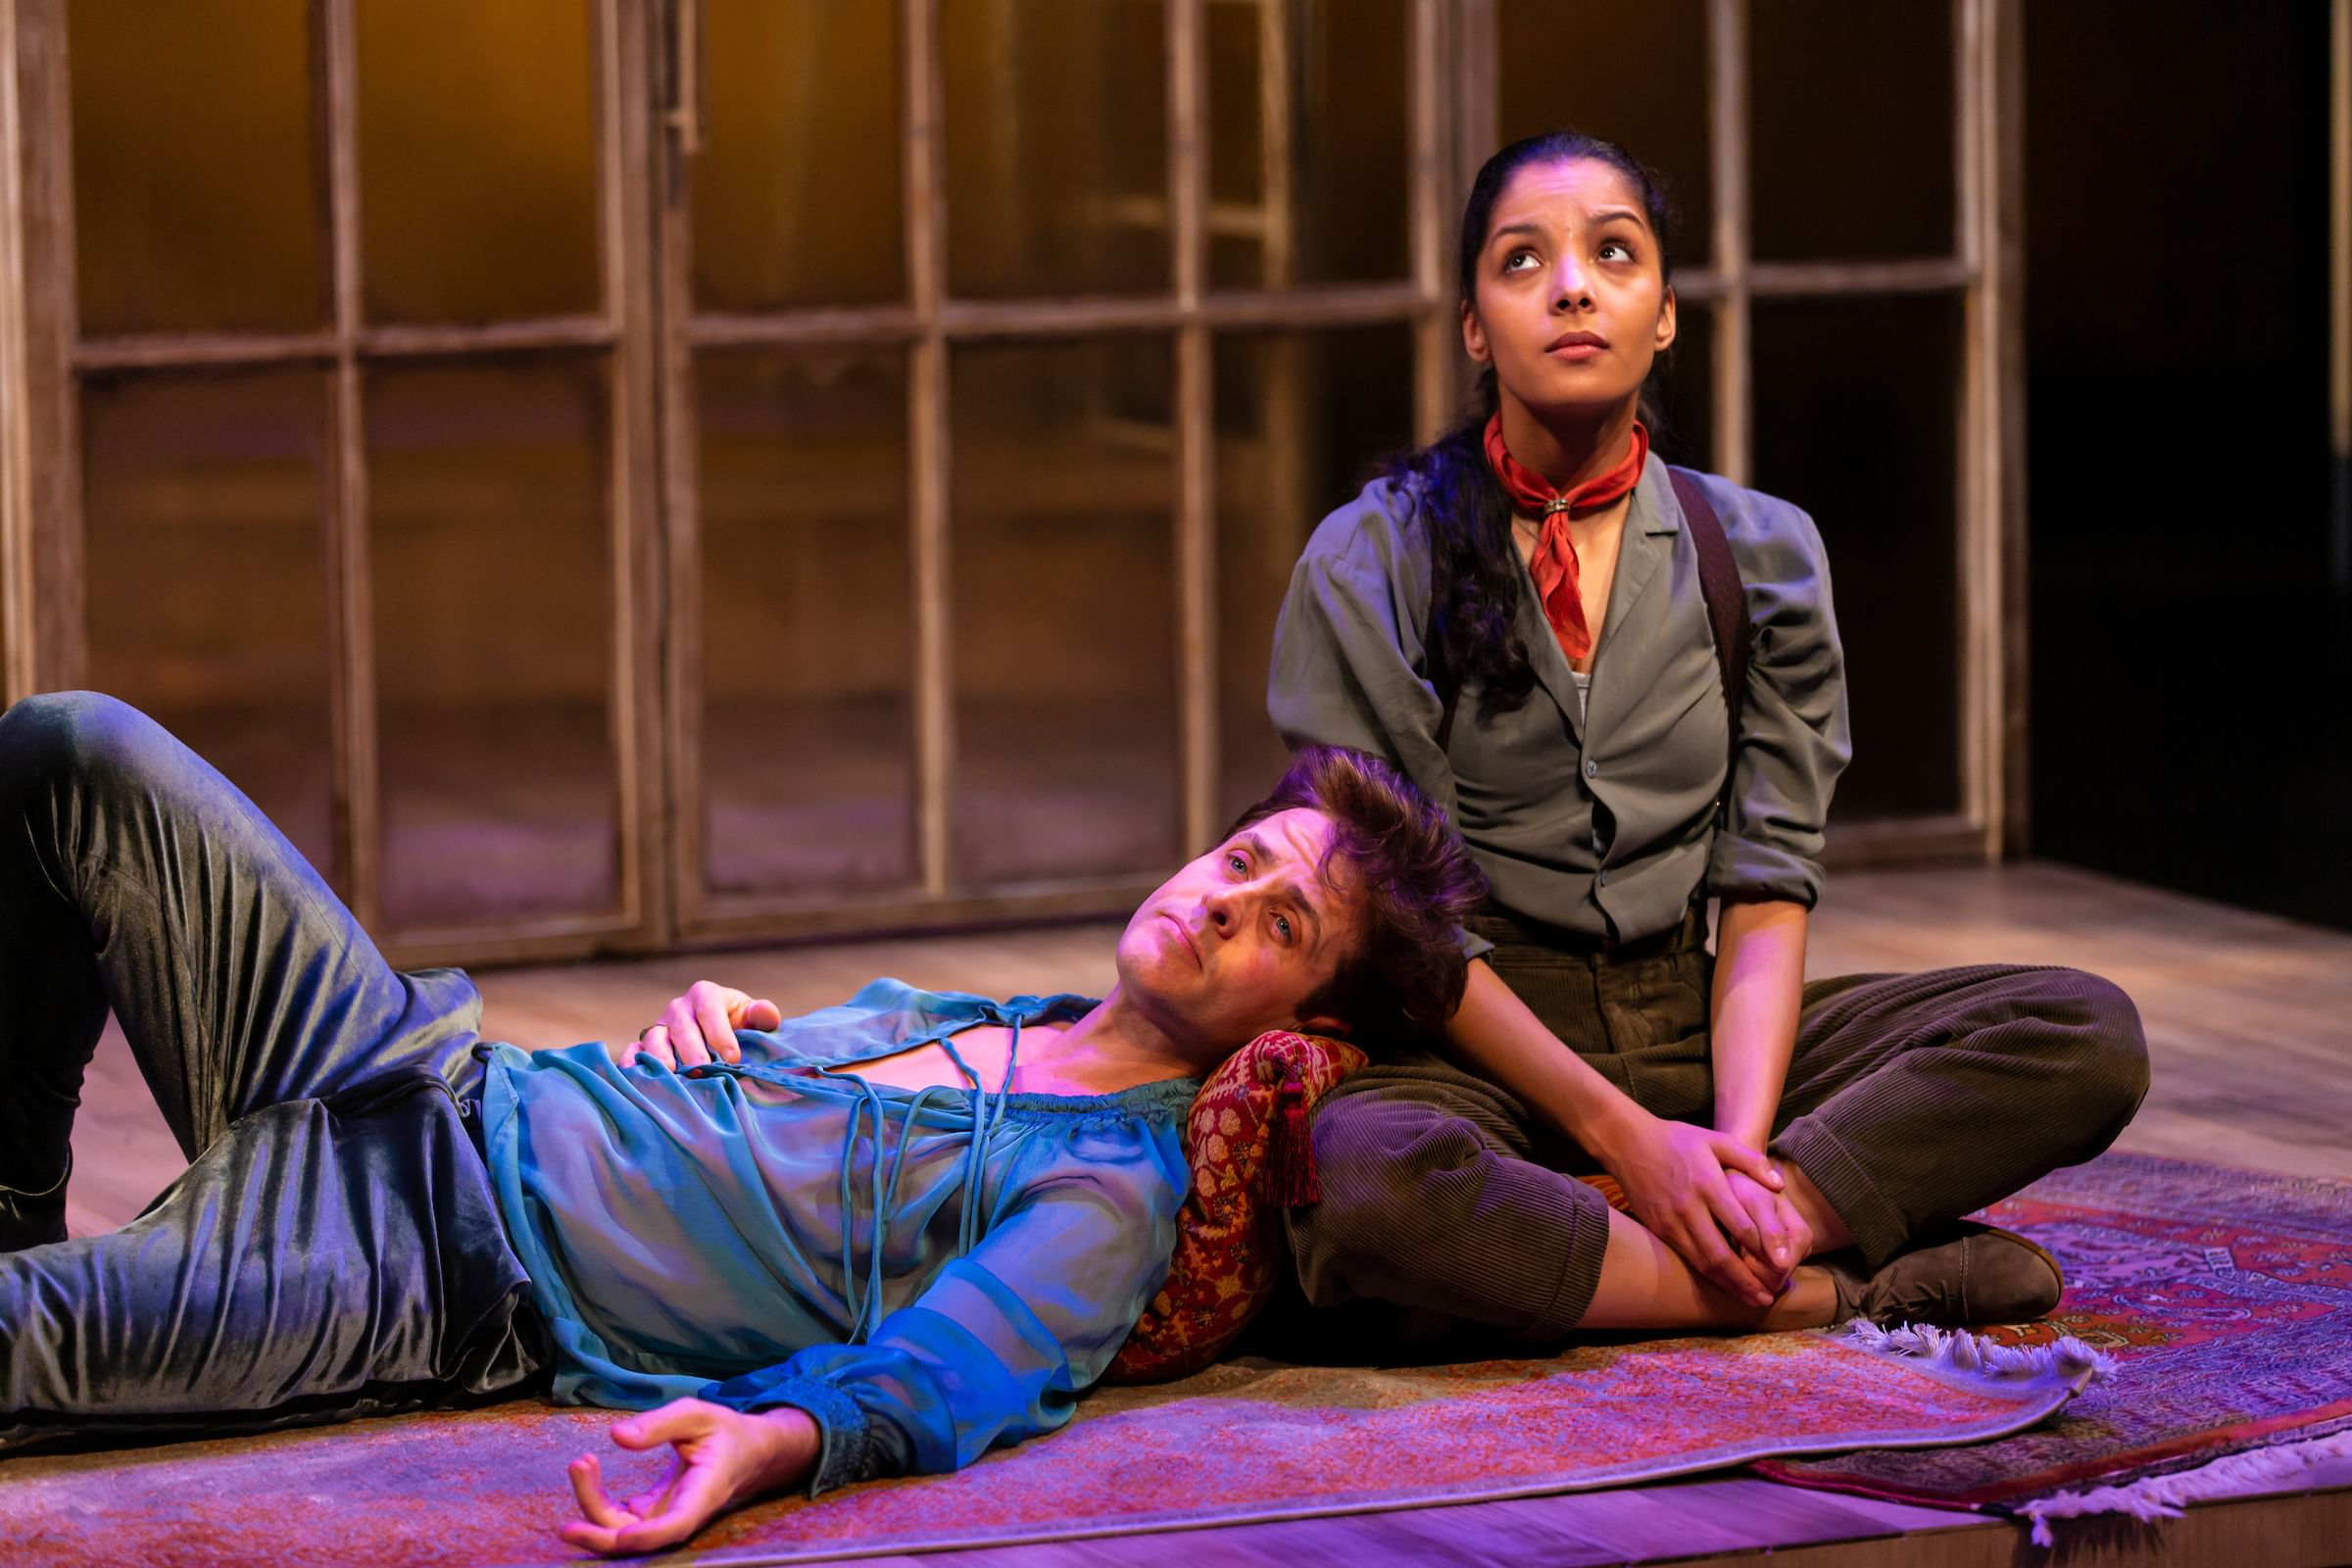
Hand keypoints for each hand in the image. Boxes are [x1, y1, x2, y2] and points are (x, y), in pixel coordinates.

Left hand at [560, 1398, 817, 1555]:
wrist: (743, 1453)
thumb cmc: (724, 1432)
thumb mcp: (698, 1415)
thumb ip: (659, 1424)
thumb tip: (617, 1436)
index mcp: (704, 1493)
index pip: (677, 1525)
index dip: (648, 1536)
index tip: (621, 1536)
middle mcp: (680, 1515)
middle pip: (636, 1538)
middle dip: (598, 1525)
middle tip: (577, 1473)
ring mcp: (662, 1519)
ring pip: (620, 1532)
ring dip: (591, 1505)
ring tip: (581, 1463)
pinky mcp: (650, 1514)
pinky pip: (617, 1519)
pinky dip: (596, 1500)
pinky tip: (587, 1470)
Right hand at [611, 981, 781, 1070]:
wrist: (717, 1034)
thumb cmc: (737, 1024)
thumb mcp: (752, 1016)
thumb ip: (761, 1014)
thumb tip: (764, 1012)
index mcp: (705, 995)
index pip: (710, 1010)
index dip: (721, 1034)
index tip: (733, 1059)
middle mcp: (678, 1008)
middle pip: (682, 1026)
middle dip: (692, 1049)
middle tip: (701, 1070)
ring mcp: (659, 1026)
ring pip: (655, 1038)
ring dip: (661, 1057)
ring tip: (670, 1074)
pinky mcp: (645, 1044)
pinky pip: (634, 1050)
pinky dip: (632, 1062)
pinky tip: (635, 1076)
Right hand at [1595, 1107, 1783, 1306]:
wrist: (1627, 1143)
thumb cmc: (1676, 1140)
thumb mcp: (1716, 1140)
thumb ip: (1751, 1160)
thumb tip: (1779, 1185)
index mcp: (1707, 1185)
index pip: (1740, 1226)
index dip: (1763, 1249)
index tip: (1782, 1265)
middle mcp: (1689, 1209)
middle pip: (1721, 1255)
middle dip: (1746, 1281)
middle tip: (1767, 1298)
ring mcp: (1671, 1222)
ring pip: (1702, 1263)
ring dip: (1728, 1285)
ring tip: (1750, 1299)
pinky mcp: (1659, 1229)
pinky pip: (1687, 1257)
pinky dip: (1707, 1275)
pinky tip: (1723, 1283)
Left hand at [1722, 1167, 1811, 1292]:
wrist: (1736, 1182)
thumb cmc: (1744, 1188)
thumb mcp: (1756, 1202)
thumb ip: (1770, 1230)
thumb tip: (1783, 1264)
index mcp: (1801, 1236)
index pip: (1780, 1270)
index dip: (1755, 1260)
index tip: (1740, 1238)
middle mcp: (1800, 1251)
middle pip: (1774, 1281)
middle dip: (1749, 1266)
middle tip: (1736, 1239)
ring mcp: (1789, 1258)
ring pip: (1766, 1284)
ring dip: (1745, 1268)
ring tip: (1736, 1241)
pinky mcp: (1775, 1263)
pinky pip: (1759, 1281)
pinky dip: (1743, 1268)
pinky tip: (1736, 1248)